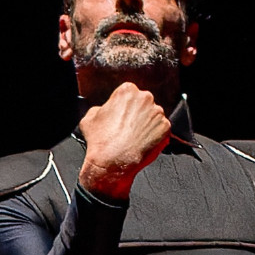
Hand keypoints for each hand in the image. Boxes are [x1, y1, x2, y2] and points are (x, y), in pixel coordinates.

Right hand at [78, 84, 171, 198]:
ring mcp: (157, 112)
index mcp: (127, 91)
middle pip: (142, 103)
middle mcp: (145, 97)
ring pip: (153, 116)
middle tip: (127, 129)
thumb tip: (104, 110)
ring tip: (134, 138)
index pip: (128, 95)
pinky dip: (154, 136)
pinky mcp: (165, 127)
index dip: (123, 108)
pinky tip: (142, 143)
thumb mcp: (89, 120)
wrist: (111, 163)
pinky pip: (161, 130)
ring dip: (146, 125)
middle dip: (136, 115)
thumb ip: (99, 109)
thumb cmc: (100, 142)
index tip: (120, 118)